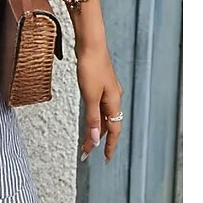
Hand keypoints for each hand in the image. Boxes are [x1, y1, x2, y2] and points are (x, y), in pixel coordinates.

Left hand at [76, 43, 122, 163]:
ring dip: (96, 128)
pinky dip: (94, 115)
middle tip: (88, 151)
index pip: (114, 130)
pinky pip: (99, 105)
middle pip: (109, 124)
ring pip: (104, 114)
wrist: (90, 44)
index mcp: (114, 102)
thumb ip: (92, 118)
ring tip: (87, 139)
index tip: (104, 158)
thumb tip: (95, 139)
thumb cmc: (91, 66)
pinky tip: (89, 116)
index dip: (109, 146)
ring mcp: (107, 89)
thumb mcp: (90, 95)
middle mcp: (113, 97)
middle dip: (99, 139)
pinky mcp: (99, 83)